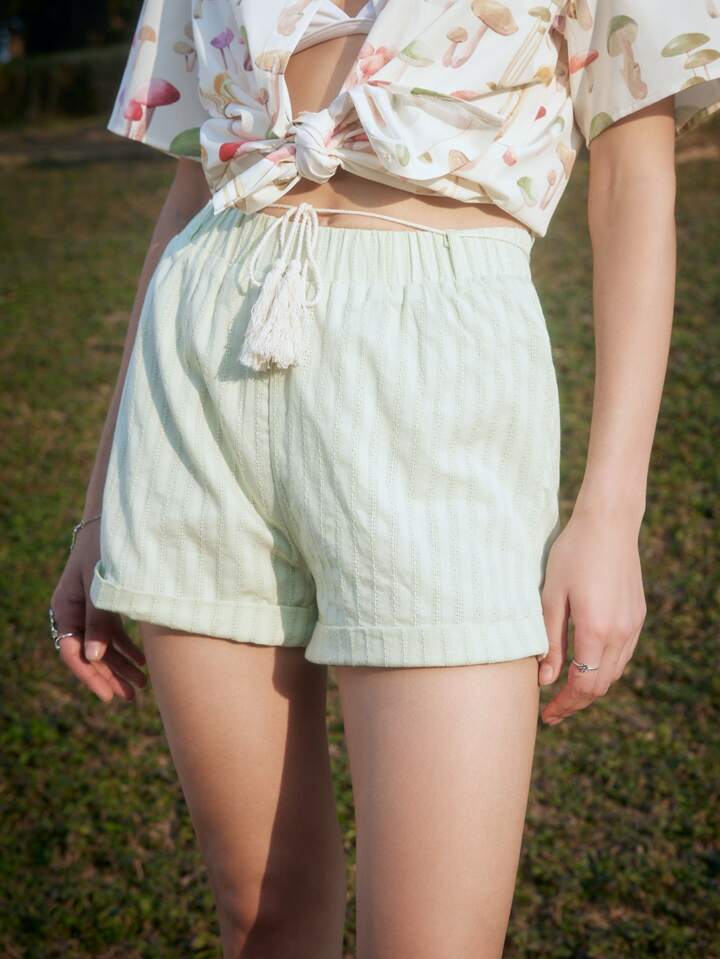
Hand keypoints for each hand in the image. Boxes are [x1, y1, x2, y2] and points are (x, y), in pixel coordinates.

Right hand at [50, 521, 147, 702]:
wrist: (117, 522)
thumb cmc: (106, 549)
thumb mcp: (101, 585)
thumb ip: (98, 620)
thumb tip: (95, 657)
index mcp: (65, 608)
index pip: (72, 652)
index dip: (91, 675)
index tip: (108, 694)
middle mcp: (74, 612)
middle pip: (90, 654)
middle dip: (109, 677)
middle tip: (130, 697)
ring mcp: (90, 609)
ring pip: (103, 647)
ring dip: (121, 666)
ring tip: (141, 687)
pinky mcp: (106, 604)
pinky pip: (113, 634)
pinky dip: (127, 648)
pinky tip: (144, 664)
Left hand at [537, 503, 646, 724]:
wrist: (608, 523)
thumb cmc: (571, 554)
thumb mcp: (551, 596)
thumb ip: (550, 641)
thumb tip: (545, 681)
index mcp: (596, 630)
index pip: (583, 685)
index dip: (564, 705)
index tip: (546, 715)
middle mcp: (621, 633)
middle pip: (601, 685)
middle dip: (576, 702)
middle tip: (551, 712)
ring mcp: (633, 625)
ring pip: (614, 672)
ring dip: (591, 687)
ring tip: (565, 693)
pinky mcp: (637, 615)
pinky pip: (622, 654)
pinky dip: (604, 668)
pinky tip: (585, 665)